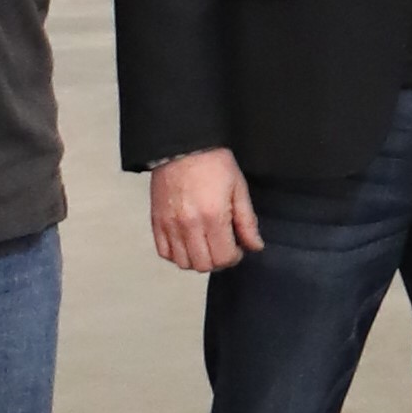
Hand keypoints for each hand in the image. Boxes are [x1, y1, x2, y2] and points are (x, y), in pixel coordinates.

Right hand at [148, 148, 260, 271]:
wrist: (182, 147)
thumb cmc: (213, 163)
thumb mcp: (238, 188)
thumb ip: (247, 221)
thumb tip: (255, 246)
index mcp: (213, 216)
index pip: (224, 258)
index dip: (235, 257)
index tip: (237, 247)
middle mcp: (189, 225)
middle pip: (203, 265)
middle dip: (218, 260)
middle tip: (223, 246)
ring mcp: (170, 225)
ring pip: (183, 263)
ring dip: (197, 260)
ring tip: (205, 245)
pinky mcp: (157, 222)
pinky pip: (164, 252)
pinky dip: (176, 254)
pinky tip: (187, 243)